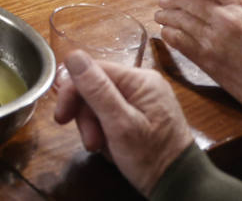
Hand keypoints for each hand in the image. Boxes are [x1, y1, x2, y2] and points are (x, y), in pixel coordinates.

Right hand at [52, 50, 192, 197]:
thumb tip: (73, 55)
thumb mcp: (119, 125)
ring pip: (101, 103)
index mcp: (140, 80)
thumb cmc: (151, 157)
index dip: (72, 92)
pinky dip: (105, 130)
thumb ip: (96, 89)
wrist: (179, 187)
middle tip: (90, 142)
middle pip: (96, 87)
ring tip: (100, 147)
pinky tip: (109, 146)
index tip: (61, 117)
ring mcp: (144, 100)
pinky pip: (112, 114)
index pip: (93, 70)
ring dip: (94, 126)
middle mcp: (143, 84)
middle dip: (86, 115)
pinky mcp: (143, 115)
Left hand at [155, 0, 241, 116]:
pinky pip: (181, 45)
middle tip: (164, 1)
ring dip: (167, 17)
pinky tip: (168, 35)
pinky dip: (171, 37)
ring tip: (161, 16)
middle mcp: (226, 19)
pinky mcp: (211, 64)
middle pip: (186, 1)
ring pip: (180, 22)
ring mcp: (216, 43)